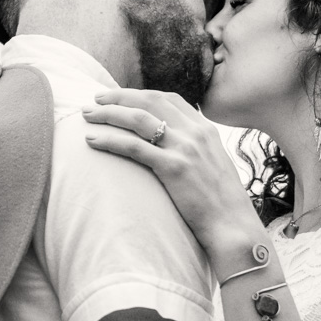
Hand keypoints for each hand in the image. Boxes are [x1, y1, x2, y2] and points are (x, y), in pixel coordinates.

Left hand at [82, 88, 266, 258]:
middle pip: (150, 100)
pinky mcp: (173, 168)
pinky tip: (92, 141)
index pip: (168, 98)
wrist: (233, 226)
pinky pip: (134, 147)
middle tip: (96, 99)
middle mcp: (195, 133)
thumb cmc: (220, 202)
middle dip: (119, 96)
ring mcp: (185, 148)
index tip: (120, 96)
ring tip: (87, 115)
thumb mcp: (214, 163)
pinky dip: (109, 140)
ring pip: (138, 118)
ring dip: (108, 113)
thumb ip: (195, 147)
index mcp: (205, 129)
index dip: (140, 93)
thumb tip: (171, 142)